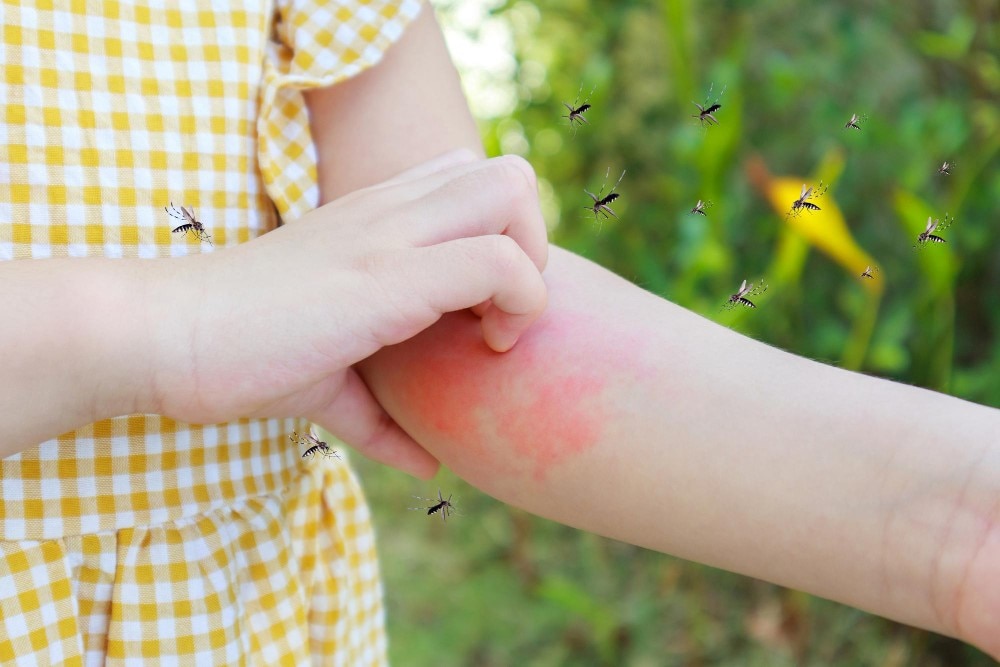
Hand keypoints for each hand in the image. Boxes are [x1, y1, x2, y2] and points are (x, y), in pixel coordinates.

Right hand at [142, 151, 547, 476]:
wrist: (164, 337)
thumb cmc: (242, 353)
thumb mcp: (330, 381)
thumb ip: (383, 416)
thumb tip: (428, 464)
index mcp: (380, 217)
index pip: (475, 179)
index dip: (503, 240)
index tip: (483, 308)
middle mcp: (391, 209)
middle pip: (510, 172)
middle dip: (534, 243)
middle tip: (502, 312)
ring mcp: (389, 235)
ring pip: (512, 193)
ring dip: (530, 269)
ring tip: (494, 332)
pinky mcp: (385, 277)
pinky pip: (494, 262)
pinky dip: (517, 306)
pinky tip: (483, 352)